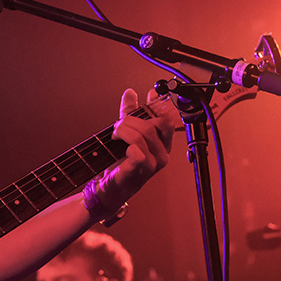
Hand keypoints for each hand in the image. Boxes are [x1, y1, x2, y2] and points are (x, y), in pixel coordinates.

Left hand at [101, 88, 173, 207]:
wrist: (112, 186)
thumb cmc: (122, 162)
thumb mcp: (127, 133)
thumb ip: (131, 113)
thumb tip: (131, 93)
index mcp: (162, 144)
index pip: (167, 120)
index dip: (158, 106)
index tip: (150, 95)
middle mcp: (162, 153)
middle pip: (154, 125)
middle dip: (133, 120)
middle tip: (120, 125)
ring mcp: (153, 163)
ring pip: (142, 134)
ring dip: (124, 129)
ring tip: (115, 134)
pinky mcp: (141, 169)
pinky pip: (137, 150)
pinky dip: (125, 142)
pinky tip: (118, 144)